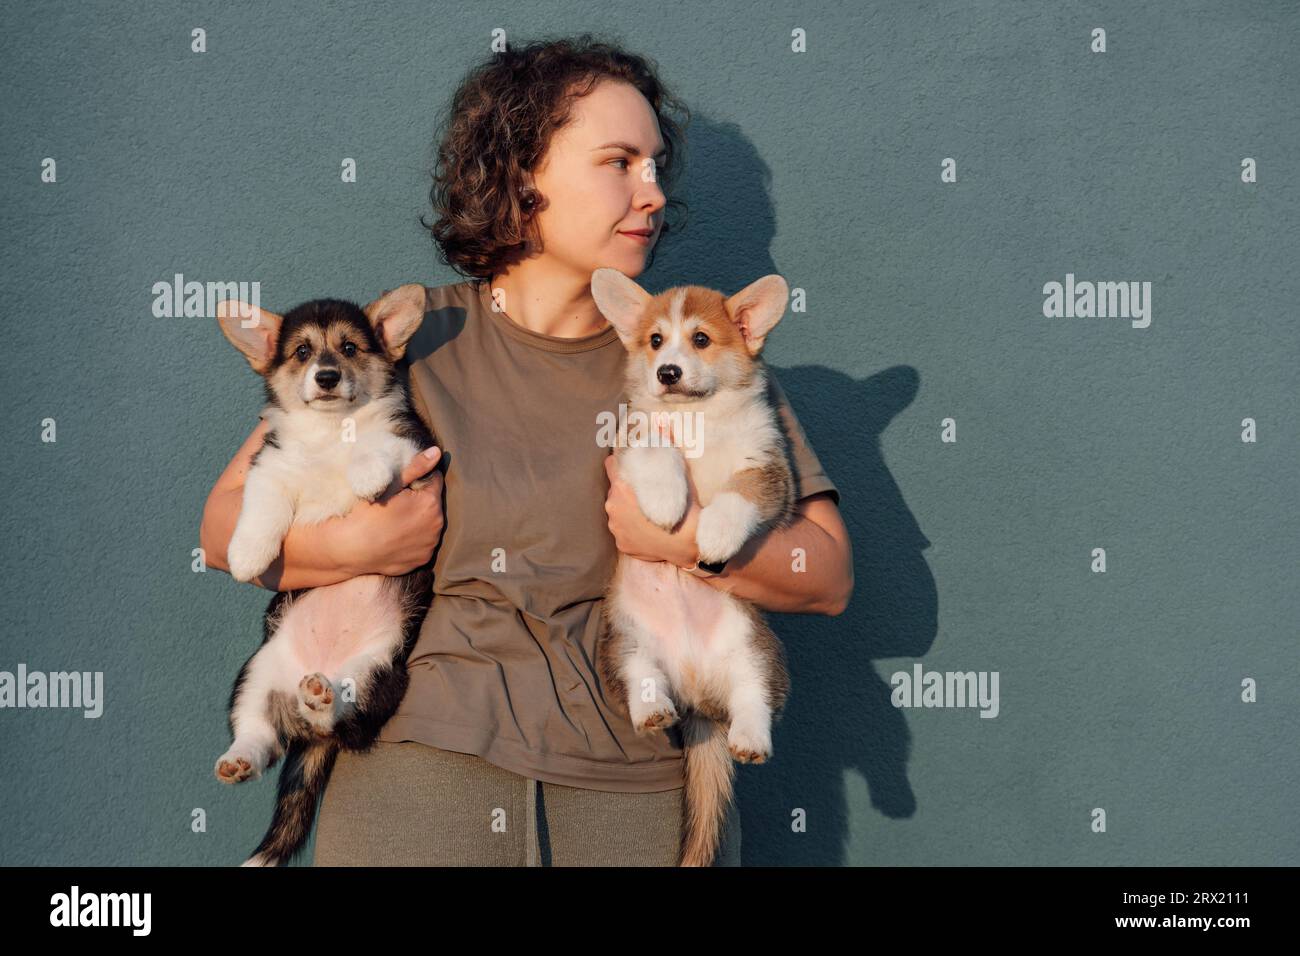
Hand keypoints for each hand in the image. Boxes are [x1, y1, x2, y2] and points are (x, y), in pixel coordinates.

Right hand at [336, 447, 445, 575]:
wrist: (350, 547)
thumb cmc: (367, 512)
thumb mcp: (390, 484)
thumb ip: (416, 467)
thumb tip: (437, 452)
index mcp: (430, 503)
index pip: (434, 480)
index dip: (419, 479)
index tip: (403, 484)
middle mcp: (437, 525)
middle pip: (433, 503)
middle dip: (421, 499)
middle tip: (398, 501)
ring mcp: (431, 545)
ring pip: (430, 524)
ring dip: (420, 519)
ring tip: (396, 520)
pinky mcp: (423, 559)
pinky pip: (424, 543)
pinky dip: (415, 538)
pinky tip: (397, 536)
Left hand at [604, 453, 700, 566]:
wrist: (689, 542)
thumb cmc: (683, 505)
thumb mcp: (677, 471)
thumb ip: (665, 445)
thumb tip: (661, 422)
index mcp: (621, 488)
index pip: (611, 466)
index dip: (619, 464)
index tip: (629, 466)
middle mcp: (613, 507)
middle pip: (615, 491)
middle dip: (626, 491)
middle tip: (646, 494)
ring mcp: (615, 528)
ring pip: (617, 513)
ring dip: (627, 511)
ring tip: (647, 514)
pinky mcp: (621, 544)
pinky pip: (623, 533)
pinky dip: (632, 531)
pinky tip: (647, 531)